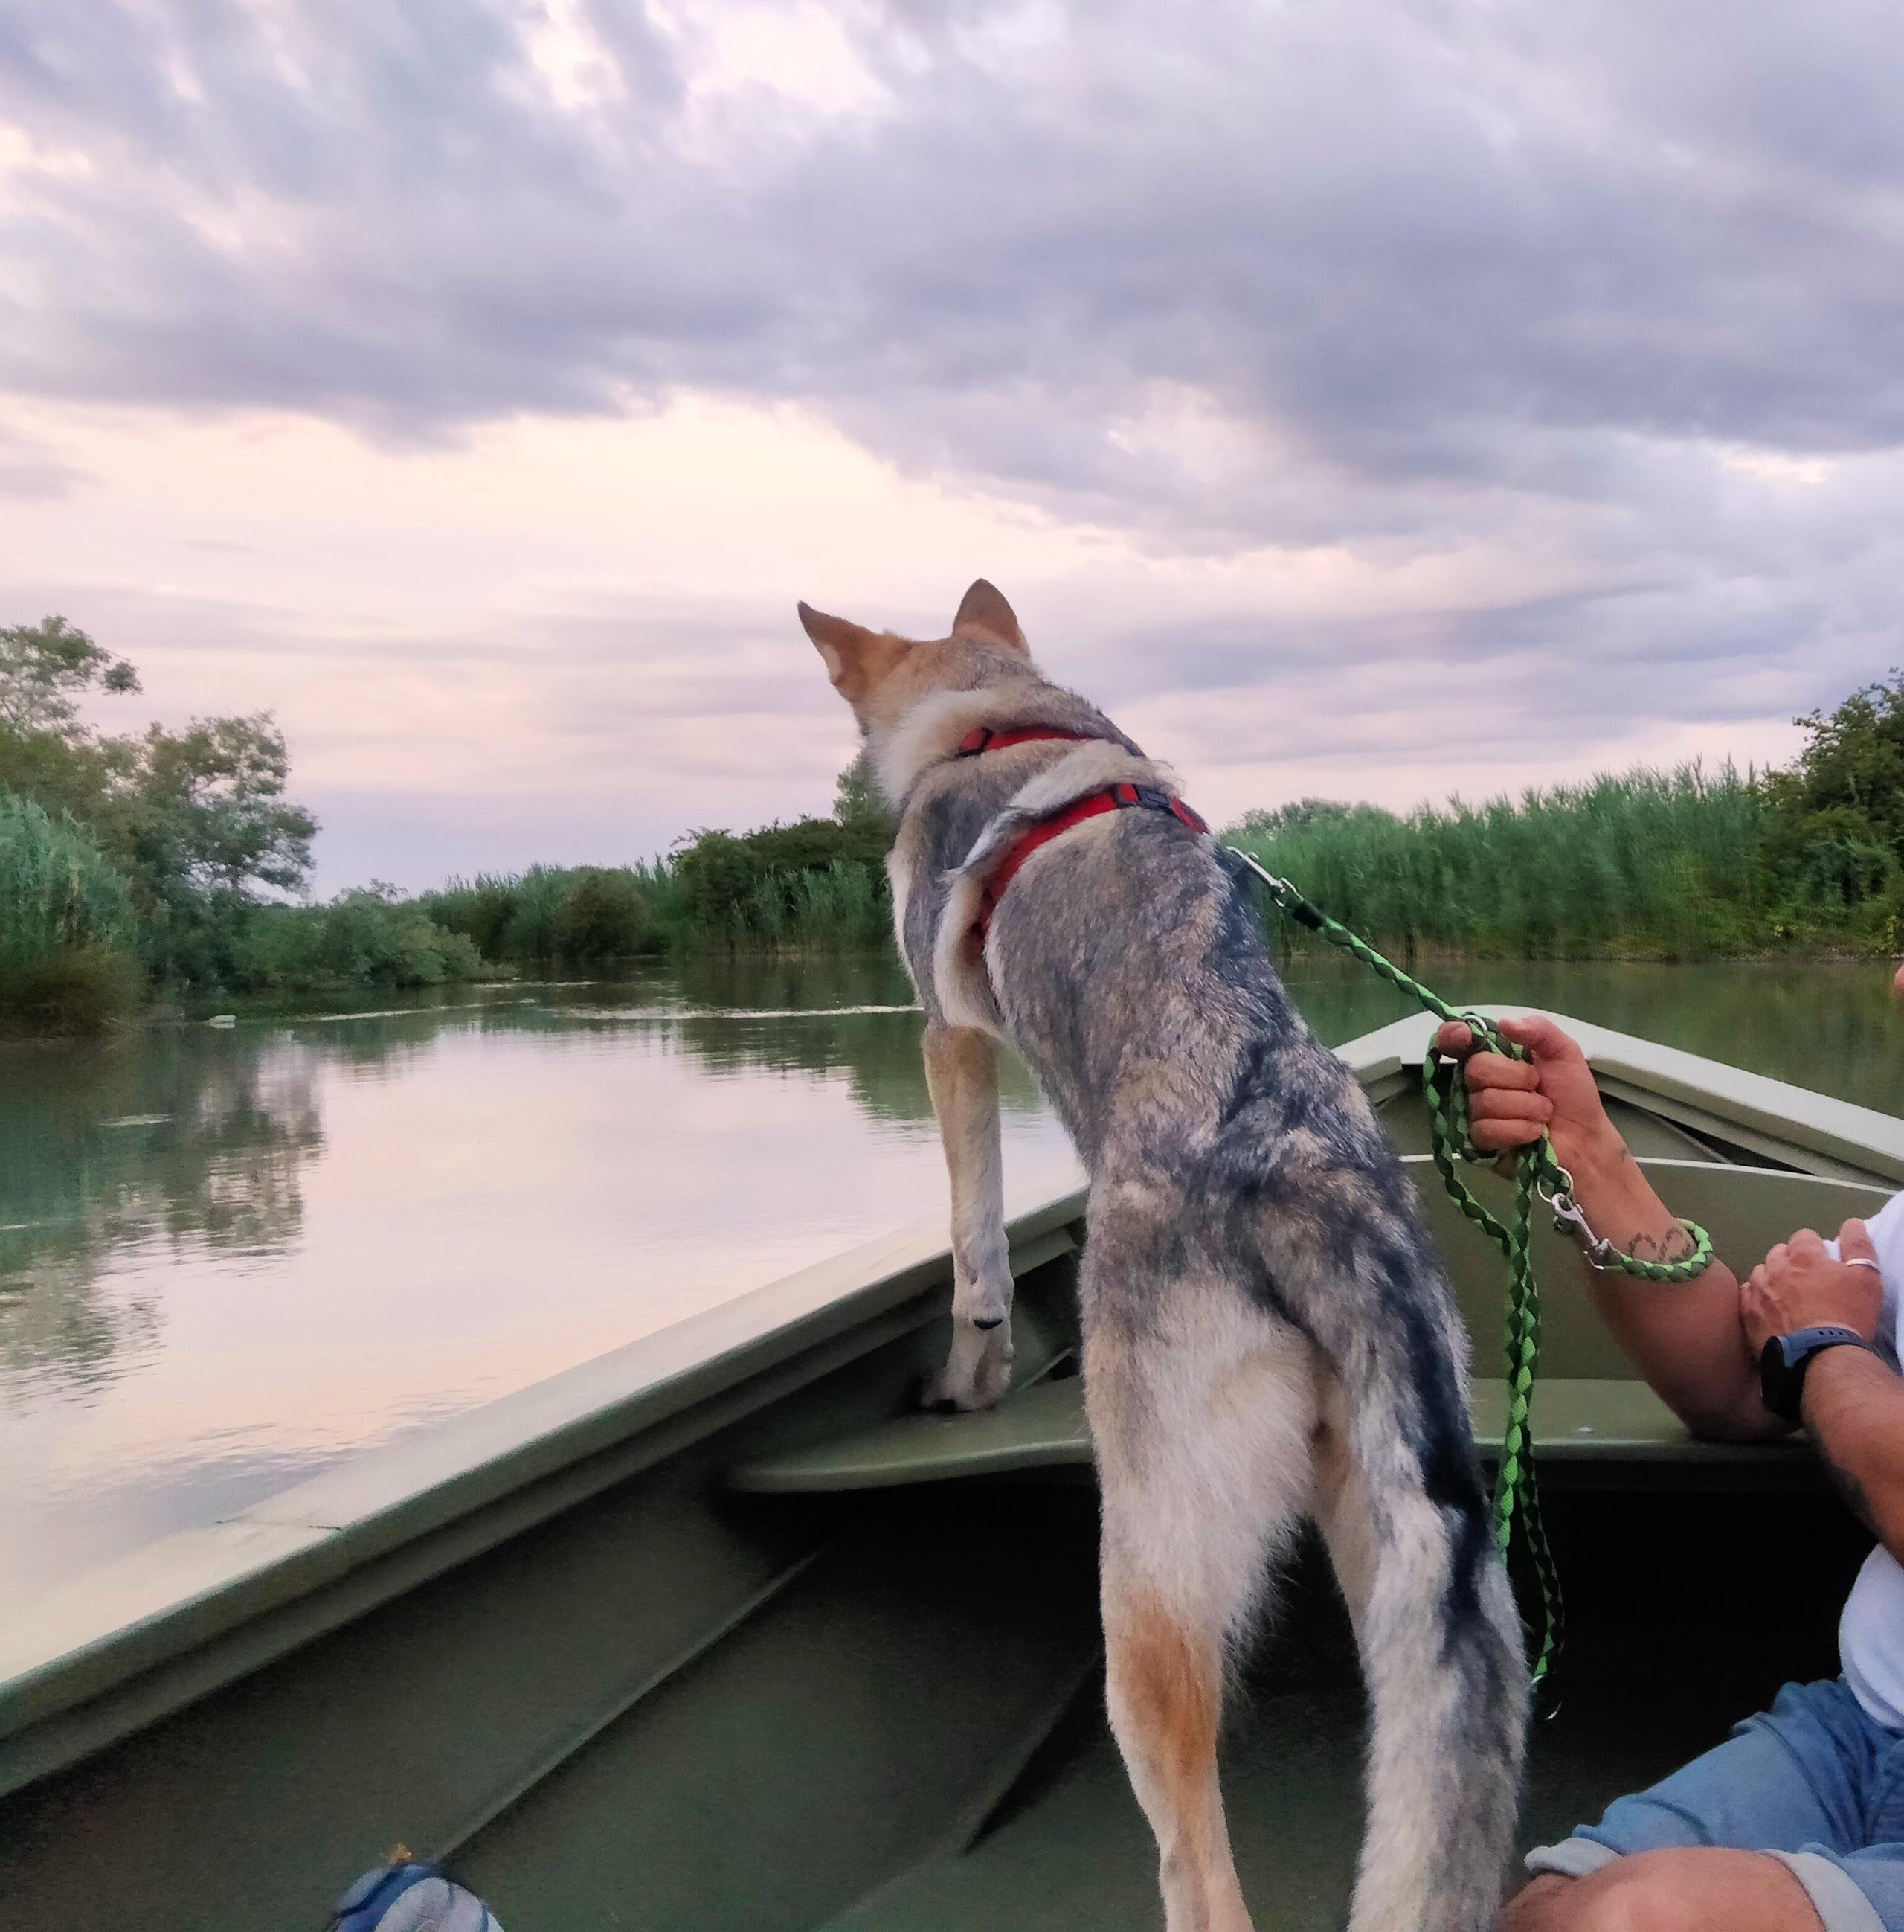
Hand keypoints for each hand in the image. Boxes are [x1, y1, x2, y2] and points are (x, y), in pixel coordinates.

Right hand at [1433, 1014, 1619, 1174]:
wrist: (1585, 1137)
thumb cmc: (1572, 1094)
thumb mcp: (1564, 1052)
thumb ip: (1539, 1030)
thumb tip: (1504, 1023)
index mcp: (1493, 1057)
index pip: (1455, 1042)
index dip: (1452, 1035)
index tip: (1465, 1036)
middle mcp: (1477, 1084)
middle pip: (1475, 1069)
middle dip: (1517, 1077)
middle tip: (1538, 1086)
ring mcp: (1475, 1114)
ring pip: (1484, 1101)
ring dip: (1525, 1107)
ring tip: (1543, 1114)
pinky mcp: (1480, 1143)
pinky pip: (1487, 1129)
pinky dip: (1519, 1129)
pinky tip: (1534, 1133)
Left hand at [1741, 1220, 1883, 1354]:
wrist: (1820, 1355)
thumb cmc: (1847, 1315)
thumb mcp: (1866, 1278)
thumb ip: (1858, 1247)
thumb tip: (1851, 1223)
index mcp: (1803, 1256)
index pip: (1804, 1237)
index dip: (1815, 1248)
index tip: (1824, 1263)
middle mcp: (1774, 1267)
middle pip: (1779, 1253)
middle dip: (1791, 1261)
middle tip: (1807, 1281)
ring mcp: (1757, 1290)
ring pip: (1760, 1273)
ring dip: (1772, 1279)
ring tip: (1787, 1296)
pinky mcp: (1747, 1313)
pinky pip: (1747, 1295)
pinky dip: (1757, 1298)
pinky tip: (1767, 1309)